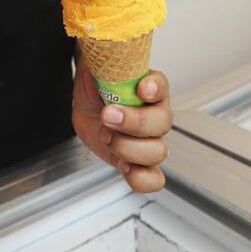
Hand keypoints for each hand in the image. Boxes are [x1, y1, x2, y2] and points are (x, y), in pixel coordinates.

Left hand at [72, 59, 171, 192]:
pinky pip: (152, 177)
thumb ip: (101, 72)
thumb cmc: (100, 85)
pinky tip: (125, 167)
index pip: (160, 86)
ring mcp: (148, 140)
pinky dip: (141, 179)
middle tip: (108, 115)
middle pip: (160, 123)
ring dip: (128, 148)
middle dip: (134, 122)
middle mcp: (155, 114)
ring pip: (157, 151)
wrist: (90, 104)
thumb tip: (97, 77)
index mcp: (150, 89)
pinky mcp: (137, 160)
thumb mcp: (96, 73)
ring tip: (106, 136)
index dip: (154, 88)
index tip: (142, 89)